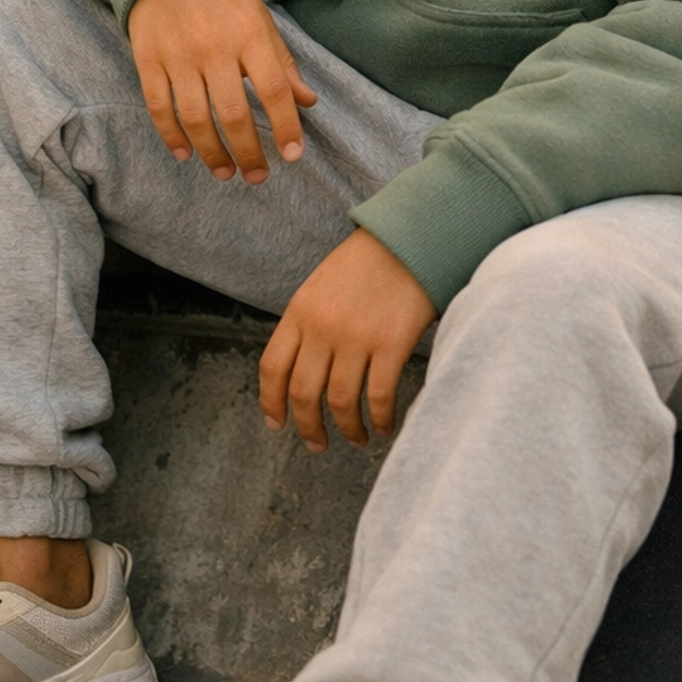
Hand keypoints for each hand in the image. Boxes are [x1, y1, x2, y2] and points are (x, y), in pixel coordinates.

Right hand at [127, 0, 315, 182]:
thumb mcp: (261, 18)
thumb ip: (282, 62)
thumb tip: (307, 103)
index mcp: (250, 34)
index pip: (274, 90)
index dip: (286, 127)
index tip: (292, 156)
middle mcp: (215, 47)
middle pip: (234, 114)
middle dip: (248, 153)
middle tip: (257, 176)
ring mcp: (178, 54)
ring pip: (196, 118)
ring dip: (212, 153)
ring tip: (224, 173)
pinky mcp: (148, 58)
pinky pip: (159, 107)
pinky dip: (172, 136)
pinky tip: (185, 154)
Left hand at [260, 228, 436, 451]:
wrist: (409, 237)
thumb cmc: (367, 263)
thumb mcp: (321, 286)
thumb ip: (308, 324)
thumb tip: (303, 371)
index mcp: (300, 312)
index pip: (273, 367)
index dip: (271, 403)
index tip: (277, 424)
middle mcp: (323, 327)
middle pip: (304, 393)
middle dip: (308, 427)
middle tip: (318, 444)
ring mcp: (356, 336)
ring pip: (340, 401)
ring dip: (347, 429)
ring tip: (357, 438)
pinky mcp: (391, 343)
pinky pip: (378, 396)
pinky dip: (380, 418)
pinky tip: (384, 425)